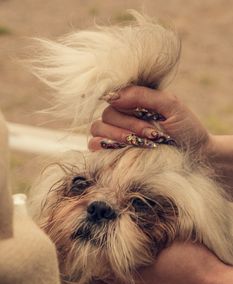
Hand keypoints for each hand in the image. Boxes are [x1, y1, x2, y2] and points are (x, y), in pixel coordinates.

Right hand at [89, 86, 210, 153]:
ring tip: (143, 144)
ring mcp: (115, 134)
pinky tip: (121, 149)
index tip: (146, 115)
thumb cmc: (186, 129)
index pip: (114, 96)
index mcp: (135, 102)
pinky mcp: (112, 152)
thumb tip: (112, 96)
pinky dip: (102, 145)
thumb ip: (143, 96)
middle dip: (130, 125)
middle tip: (153, 135)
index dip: (125, 105)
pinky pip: (94, 145)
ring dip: (119, 135)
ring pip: (98, 127)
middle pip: (107, 114)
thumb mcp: (171, 106)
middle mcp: (122, 116)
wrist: (196, 154)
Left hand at [92, 241, 232, 283]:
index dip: (92, 248)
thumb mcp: (168, 235)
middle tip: (85, 251)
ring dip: (96, 280)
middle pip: (100, 275)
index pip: (102, 260)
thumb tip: (133, 214)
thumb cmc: (190, 258)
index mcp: (133, 268)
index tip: (85, 238)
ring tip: (88, 268)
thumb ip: (147, 227)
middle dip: (92, 263)